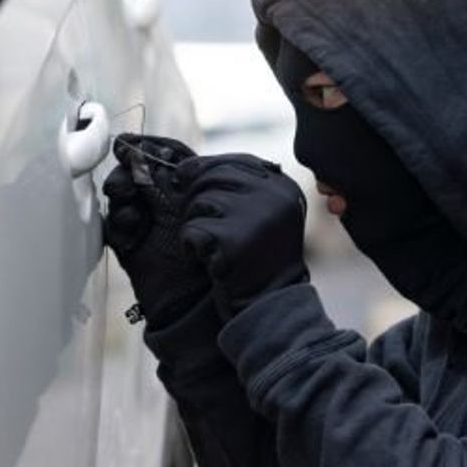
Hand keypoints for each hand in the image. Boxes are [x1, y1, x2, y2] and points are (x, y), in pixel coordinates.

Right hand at [101, 132, 208, 327]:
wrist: (209, 300)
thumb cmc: (217, 247)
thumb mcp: (202, 200)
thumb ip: (176, 174)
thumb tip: (152, 149)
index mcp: (187, 184)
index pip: (161, 154)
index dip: (145, 147)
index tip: (128, 143)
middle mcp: (165, 200)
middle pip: (134, 172)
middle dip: (127, 171)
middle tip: (128, 177)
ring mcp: (146, 222)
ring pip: (121, 196)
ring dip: (120, 193)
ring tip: (127, 199)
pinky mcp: (130, 246)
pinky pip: (113, 227)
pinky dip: (118, 223)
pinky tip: (131, 227)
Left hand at [176, 154, 308, 319]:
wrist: (269, 305)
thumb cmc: (257, 259)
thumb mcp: (262, 216)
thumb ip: (238, 188)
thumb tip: (183, 166)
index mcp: (283, 187)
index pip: (235, 161)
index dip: (203, 167)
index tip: (183, 175)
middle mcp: (274, 197)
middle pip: (212, 177)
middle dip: (195, 197)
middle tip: (202, 224)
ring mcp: (255, 217)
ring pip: (199, 202)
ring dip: (194, 225)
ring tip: (213, 246)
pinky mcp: (233, 241)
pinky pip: (192, 230)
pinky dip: (191, 247)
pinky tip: (209, 261)